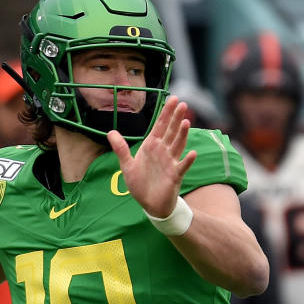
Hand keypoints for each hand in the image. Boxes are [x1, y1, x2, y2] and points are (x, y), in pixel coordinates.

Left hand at [107, 96, 196, 217]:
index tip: (173, 98)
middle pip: (170, 131)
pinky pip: (182, 166)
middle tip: (182, 104)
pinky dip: (187, 160)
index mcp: (151, 146)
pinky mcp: (175, 176)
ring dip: (182, 135)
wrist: (149, 204)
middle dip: (175, 118)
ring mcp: (170, 162)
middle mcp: (163, 152)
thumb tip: (110, 132)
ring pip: (178, 145)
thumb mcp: (126, 165)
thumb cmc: (140, 184)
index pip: (159, 126)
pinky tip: (193, 153)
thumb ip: (120, 148)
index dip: (166, 113)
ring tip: (186, 122)